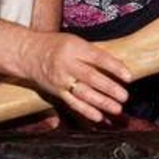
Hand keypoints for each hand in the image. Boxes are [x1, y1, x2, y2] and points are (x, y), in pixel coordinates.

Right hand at [18, 30, 133, 122]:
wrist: (28, 53)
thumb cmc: (57, 45)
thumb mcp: (76, 42)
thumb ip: (93, 53)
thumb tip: (118, 66)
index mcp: (75, 48)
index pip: (98, 58)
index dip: (115, 67)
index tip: (129, 77)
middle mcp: (67, 64)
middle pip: (91, 77)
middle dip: (109, 88)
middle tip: (125, 96)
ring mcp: (60, 79)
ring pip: (83, 93)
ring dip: (101, 102)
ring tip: (117, 108)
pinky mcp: (56, 92)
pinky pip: (72, 103)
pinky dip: (86, 110)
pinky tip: (98, 116)